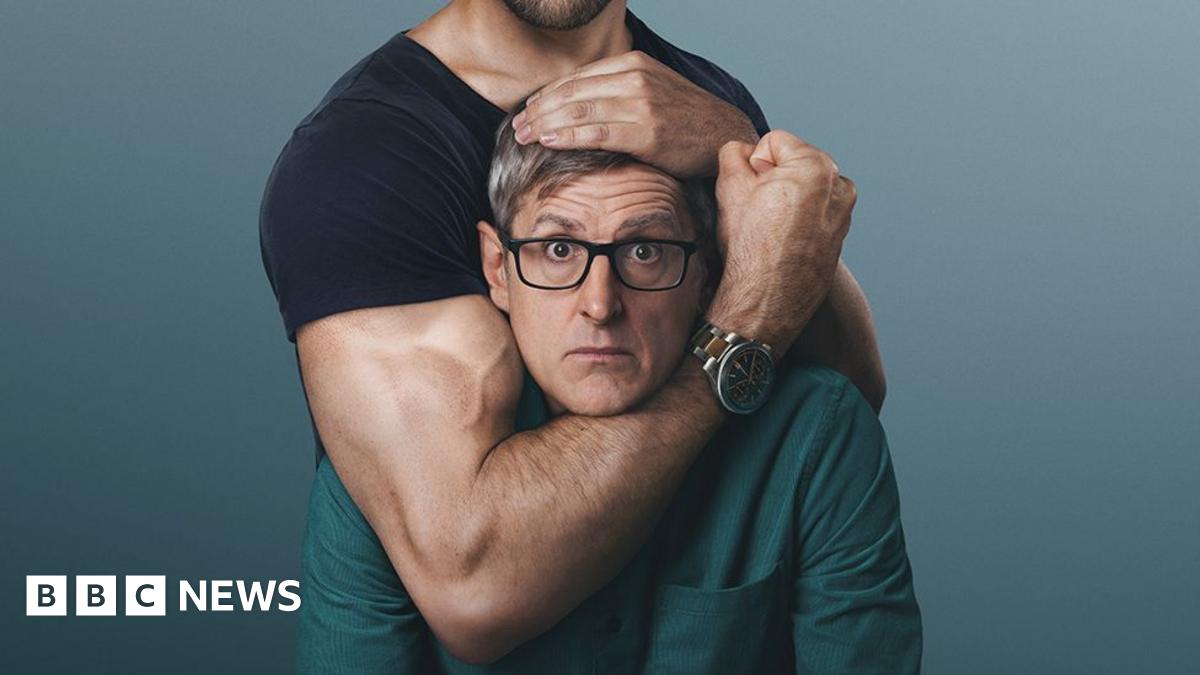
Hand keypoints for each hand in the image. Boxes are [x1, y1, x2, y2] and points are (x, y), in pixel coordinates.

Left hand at [510, 50, 758, 176]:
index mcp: (633, 64)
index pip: (576, 78)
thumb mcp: (652, 90)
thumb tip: (577, 104)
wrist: (724, 135)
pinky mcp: (646, 132)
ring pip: (579, 111)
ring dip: (545, 124)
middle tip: (517, 127)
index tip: (526, 111)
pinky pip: (597, 133)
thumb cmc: (685, 119)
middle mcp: (635, 79)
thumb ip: (618, 90)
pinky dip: (568, 137)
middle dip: (538, 110)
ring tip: (524, 136)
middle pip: (572, 92)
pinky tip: (549, 141)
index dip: (546, 95)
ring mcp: (642, 104)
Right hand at [707, 131, 856, 352]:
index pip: (773, 143)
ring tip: (770, 229)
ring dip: (786, 199)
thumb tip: (743, 151)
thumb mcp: (729, 189)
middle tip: (759, 213)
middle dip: (772, 180)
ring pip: (803, 188)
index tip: (752, 194)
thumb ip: (733, 154)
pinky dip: (799, 219)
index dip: (753, 166)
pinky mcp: (842, 234)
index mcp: (816, 166)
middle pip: (792, 164)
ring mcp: (844, 212)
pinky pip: (814, 212)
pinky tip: (783, 241)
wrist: (766, 303)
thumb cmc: (750, 249)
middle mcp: (839, 185)